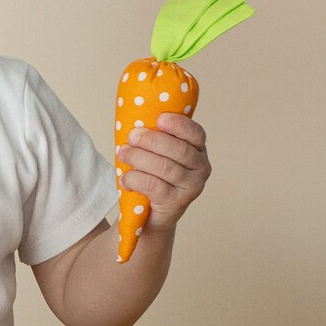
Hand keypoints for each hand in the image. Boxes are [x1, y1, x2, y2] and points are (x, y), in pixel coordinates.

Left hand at [116, 112, 210, 231]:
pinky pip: (156, 187)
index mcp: (198, 149)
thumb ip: (154, 135)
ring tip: (123, 153)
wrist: (151, 214)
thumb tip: (134, 112)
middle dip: (152, 140)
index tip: (160, 118)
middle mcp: (201, 168)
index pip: (196, 134)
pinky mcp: (177, 203)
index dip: (179, 125)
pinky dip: (137, 179)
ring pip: (166, 168)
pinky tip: (125, 178)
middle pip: (179, 150)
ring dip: (140, 158)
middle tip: (132, 136)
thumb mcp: (157, 153)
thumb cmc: (153, 175)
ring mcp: (192, 187)